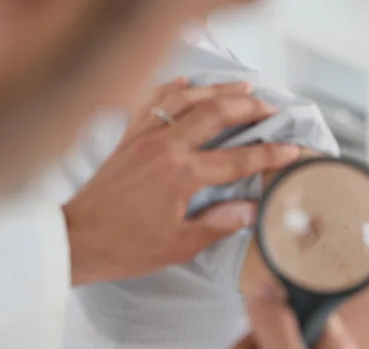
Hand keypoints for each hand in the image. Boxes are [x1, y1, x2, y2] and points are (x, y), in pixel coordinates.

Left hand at [64, 79, 299, 284]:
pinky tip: (185, 81)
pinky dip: (171, 87)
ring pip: (186, 98)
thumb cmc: (124, 247)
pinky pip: (152, 102)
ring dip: (217, 89)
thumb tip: (250, 209)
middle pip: (215, 113)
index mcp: (181, 176)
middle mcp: (164, 147)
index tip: (291, 150)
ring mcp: (143, 137)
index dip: (269, 154)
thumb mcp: (179, 246)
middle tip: (271, 108)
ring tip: (241, 87)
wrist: (78, 239)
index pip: (237, 159)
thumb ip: (218, 224)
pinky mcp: (127, 137)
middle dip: (249, 108)